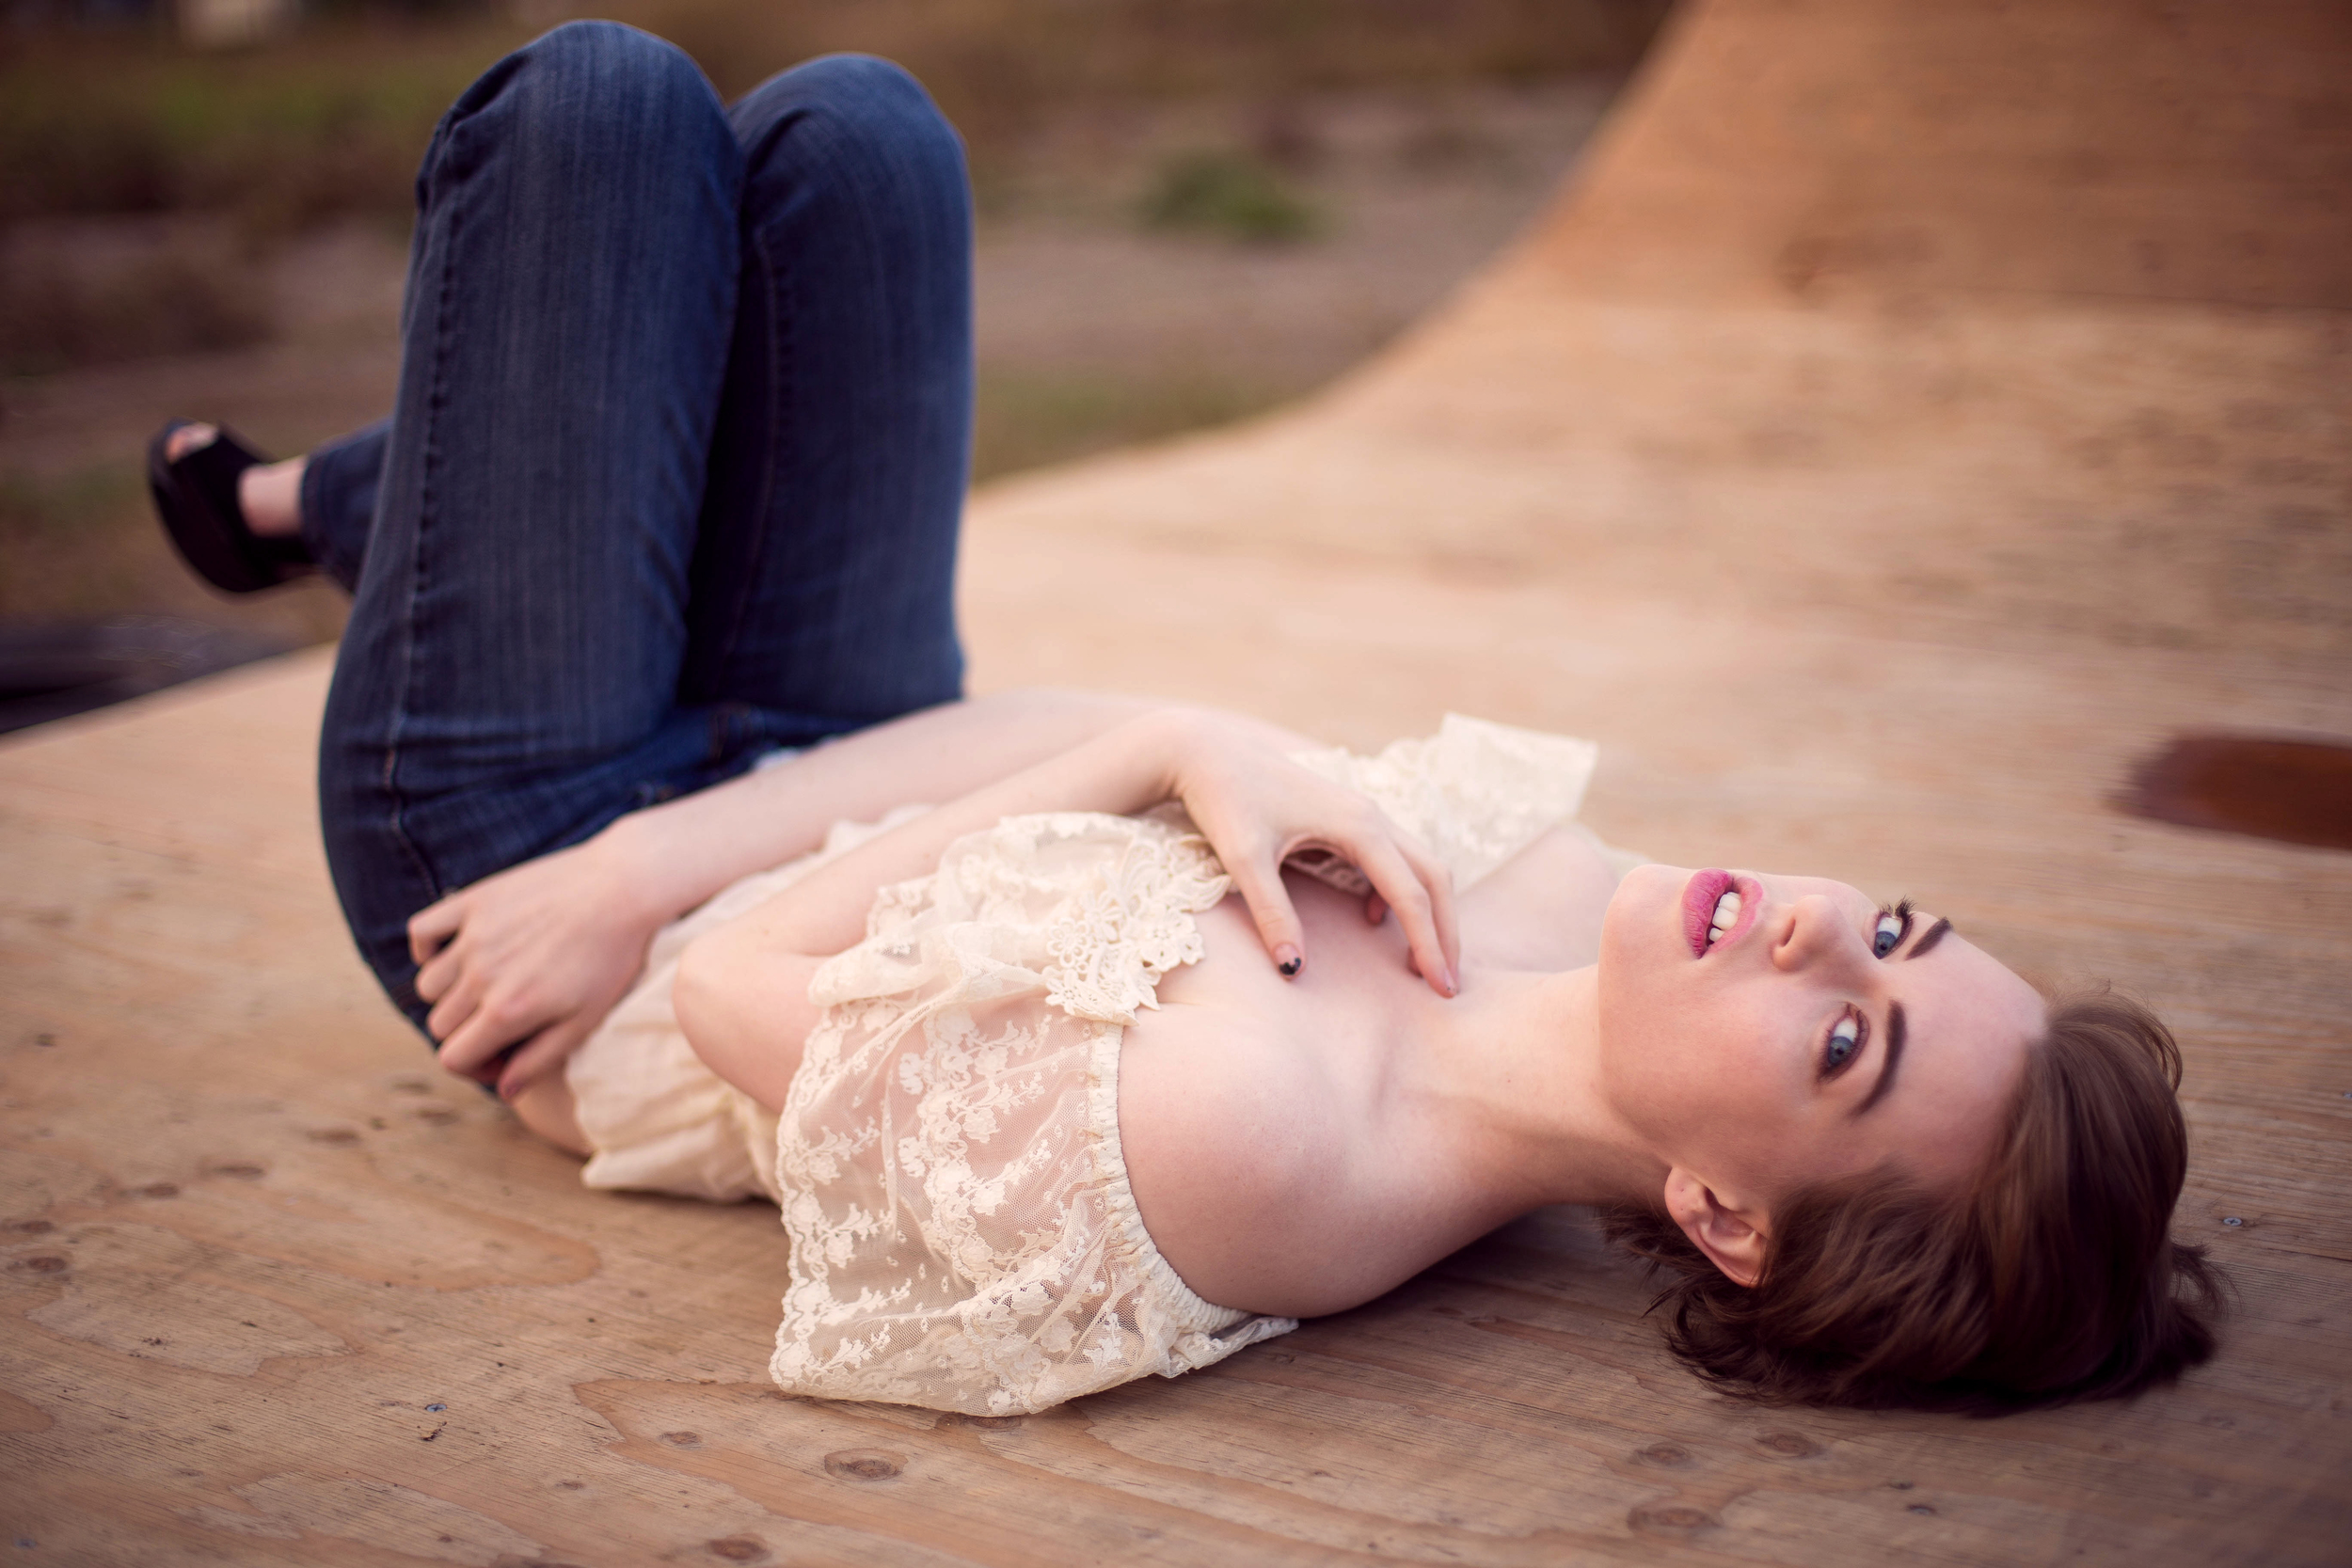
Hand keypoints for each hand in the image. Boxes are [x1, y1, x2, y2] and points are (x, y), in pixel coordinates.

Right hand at [406, 831, 668, 1098]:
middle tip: (503, 1022)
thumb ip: (540, 1059)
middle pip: (440, 1024)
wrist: (624, 888)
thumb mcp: (585, 1019)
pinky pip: (422, 931)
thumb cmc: (612, 958)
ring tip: (489, 985)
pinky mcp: (473, 901)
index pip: (453, 1057)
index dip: (475, 1066)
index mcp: (508, 1011)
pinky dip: (429, 946)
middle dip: (467, 1031)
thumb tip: (505, 1090)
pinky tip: (460, 951)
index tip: (502, 1055)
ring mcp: (473, 935)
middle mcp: (481, 975)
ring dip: (451, 992)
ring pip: (429, 984)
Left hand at [1161, 713, 1459, 996]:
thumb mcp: (1243, 859)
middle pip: (1433, 877)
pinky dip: (1398, 890)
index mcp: (1358, 825)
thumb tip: (1294, 968)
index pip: (1411, 894)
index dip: (1430, 943)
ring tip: (1420, 960)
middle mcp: (1371, 815)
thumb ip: (1272, 912)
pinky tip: (1372, 917)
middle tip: (1446, 984)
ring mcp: (1362, 812)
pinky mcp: (1346, 817)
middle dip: (1446, 931)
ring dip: (1428, 911)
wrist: (1205, 752)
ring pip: (1419, 864)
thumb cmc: (1224, 800)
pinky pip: (1392, 856)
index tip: (1441, 990)